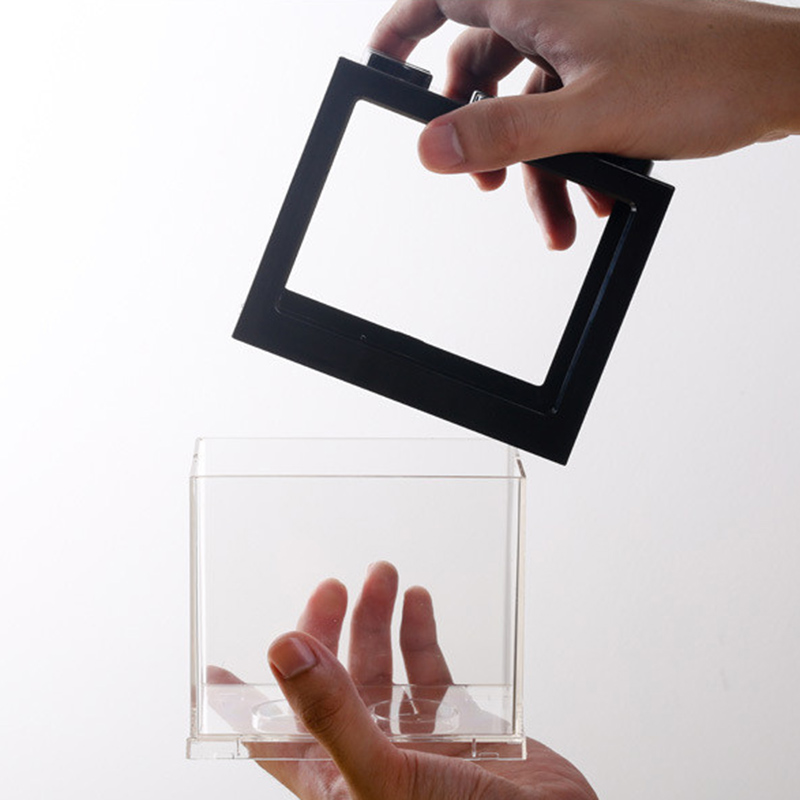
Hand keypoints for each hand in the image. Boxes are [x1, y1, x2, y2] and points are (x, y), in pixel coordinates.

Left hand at [213, 562, 597, 799]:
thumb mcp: (385, 776)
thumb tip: (281, 650)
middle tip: (330, 587)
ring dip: (377, 620)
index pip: (270, 739)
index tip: (215, 670)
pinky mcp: (458, 727)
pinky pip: (431, 672)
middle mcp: (368, 758)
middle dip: (325, 632)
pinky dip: (422, 634)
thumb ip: (332, 716)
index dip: (241, 706)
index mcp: (335, 781)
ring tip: (381, 575)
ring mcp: (414, 741)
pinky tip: (418, 602)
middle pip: (329, 685)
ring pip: (382, 670)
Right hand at [369, 0, 799, 247]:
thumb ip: (503, 132)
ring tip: (551, 222)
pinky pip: (568, 115)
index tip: (381, 67)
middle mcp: (557, 16)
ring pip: (529, 103)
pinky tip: (593, 196)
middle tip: (475, 179)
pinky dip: (571, 158)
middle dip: (475, 129)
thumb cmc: (701, 78)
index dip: (403, 28)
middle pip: (483, 64)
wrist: (778, 82)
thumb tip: (429, 148)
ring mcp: (584, 44)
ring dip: (533, 167)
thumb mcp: (587, 117)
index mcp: (542, 4)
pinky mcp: (610, 70)